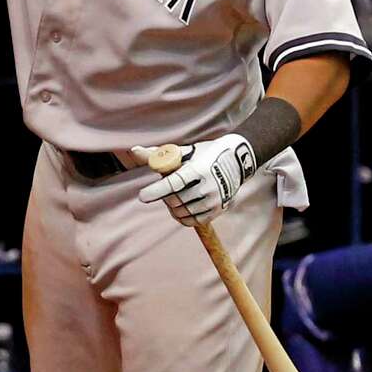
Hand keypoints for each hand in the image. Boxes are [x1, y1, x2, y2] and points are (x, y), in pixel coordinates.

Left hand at [133, 134, 256, 226]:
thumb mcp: (185, 151)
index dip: (157, 190)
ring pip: (183, 212)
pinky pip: (194, 221)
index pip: (174, 183)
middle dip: (164, 197)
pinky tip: (178, 209)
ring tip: (171, 198)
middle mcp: (209, 186)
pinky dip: (182, 217)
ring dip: (172, 208)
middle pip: (176, 200)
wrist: (237, 160)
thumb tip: (133, 150)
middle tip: (162, 191)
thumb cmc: (204, 153)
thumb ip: (159, 154)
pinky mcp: (219, 210)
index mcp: (199, 169)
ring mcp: (215, 200)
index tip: (142, 196)